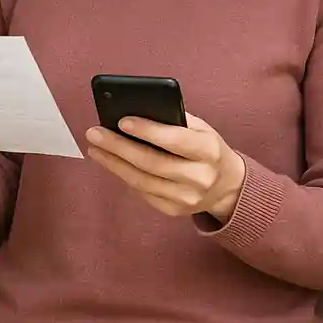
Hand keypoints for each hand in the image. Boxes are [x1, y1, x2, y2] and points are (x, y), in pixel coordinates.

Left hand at [85, 113, 244, 221]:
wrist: (227, 186)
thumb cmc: (206, 149)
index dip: (148, 130)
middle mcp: (200, 177)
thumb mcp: (201, 129)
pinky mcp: (174, 210)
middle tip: (94, 133)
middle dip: (118, 147)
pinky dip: (123, 175)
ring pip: (141, 181)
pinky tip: (109, 162)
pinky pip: (142, 192)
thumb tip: (132, 112)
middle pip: (151, 162)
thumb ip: (173, 120)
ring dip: (113, 163)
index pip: (175, 140)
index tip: (121, 120)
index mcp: (208, 150)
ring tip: (95, 148)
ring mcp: (187, 197)